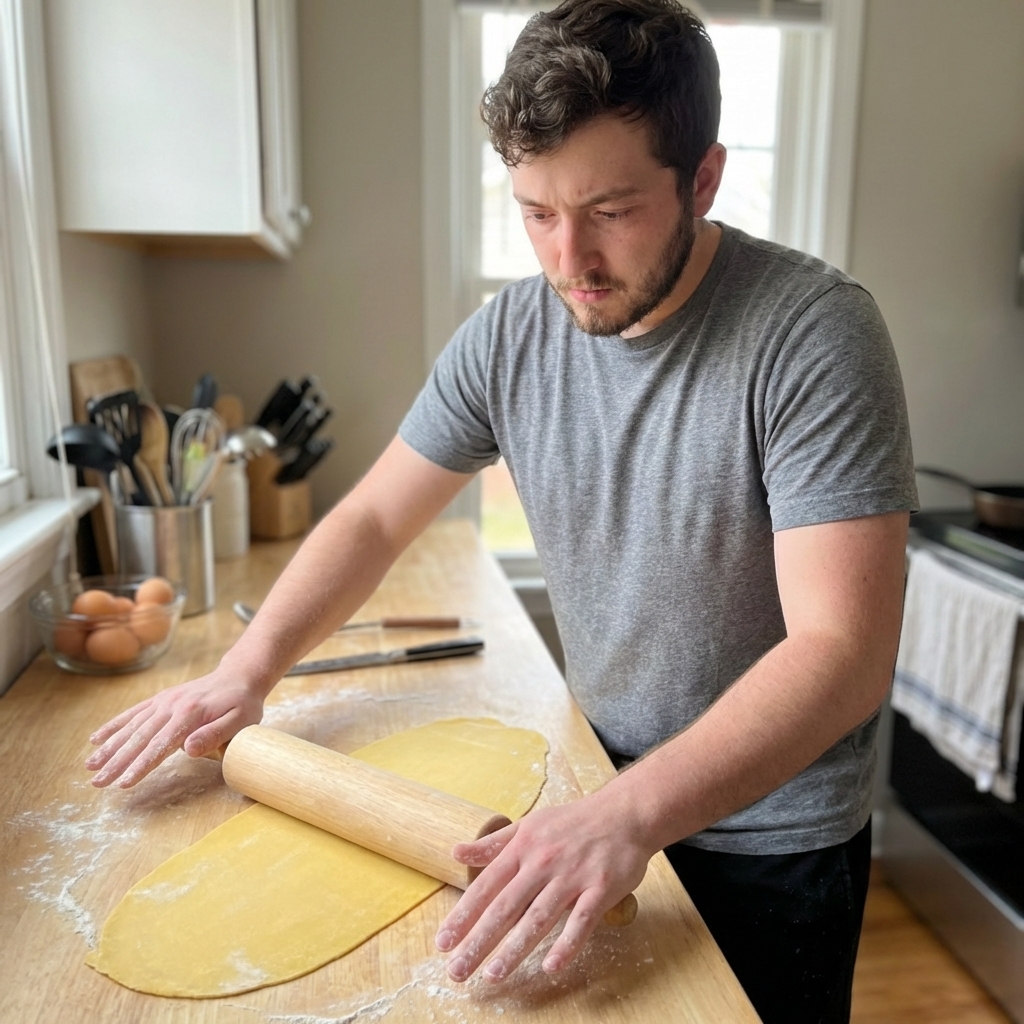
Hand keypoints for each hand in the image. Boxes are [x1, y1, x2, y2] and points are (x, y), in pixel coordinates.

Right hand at [85, 670, 264, 787]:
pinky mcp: (161, 699)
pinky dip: (114, 726)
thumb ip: (215, 734)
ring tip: (90, 767)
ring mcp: (164, 701)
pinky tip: (96, 739)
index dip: (142, 764)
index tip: (124, 782)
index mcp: (191, 714)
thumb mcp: (241, 721)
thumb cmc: (243, 704)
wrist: (240, 676)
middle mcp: (172, 705)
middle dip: (117, 761)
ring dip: (110, 747)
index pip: (161, 744)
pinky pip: (134, 713)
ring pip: (132, 726)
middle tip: (97, 783)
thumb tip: (188, 749)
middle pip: (140, 737)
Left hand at [434, 788, 650, 982]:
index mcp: (522, 848)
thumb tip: (455, 852)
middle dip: (479, 941)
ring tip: (494, 974)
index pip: (486, 886)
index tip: (443, 943)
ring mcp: (572, 876)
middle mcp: (542, 862)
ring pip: (539, 917)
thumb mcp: (529, 825)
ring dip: (515, 948)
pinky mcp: (601, 888)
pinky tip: (552, 966)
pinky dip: (567, 944)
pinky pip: (582, 920)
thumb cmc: (572, 822)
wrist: (624, 813)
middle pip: (506, 907)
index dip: (463, 915)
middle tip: (457, 971)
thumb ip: (493, 843)